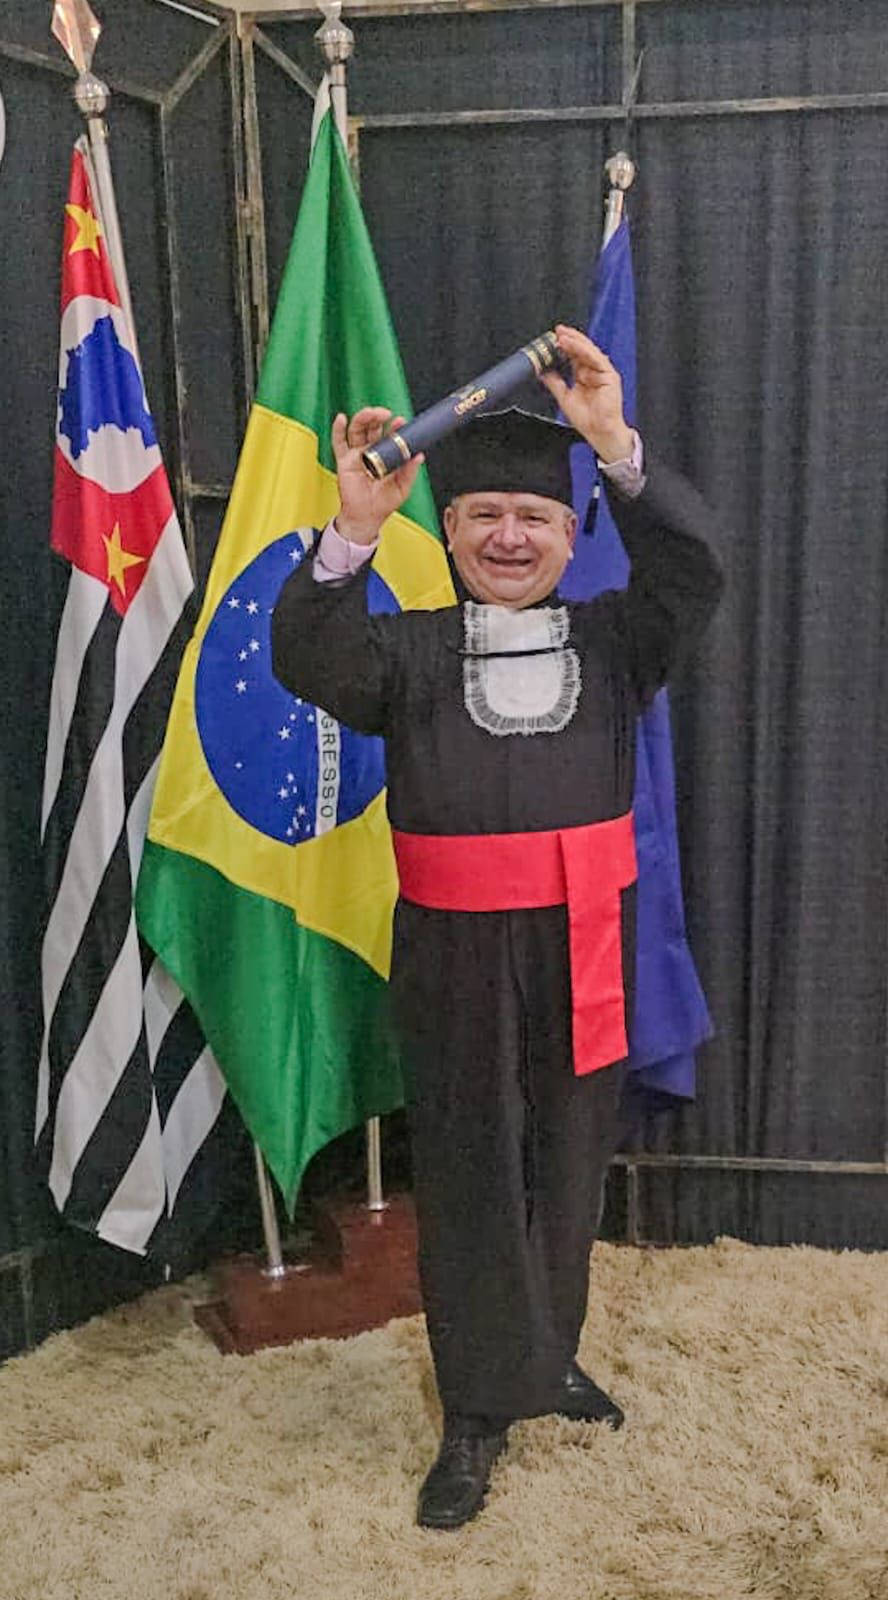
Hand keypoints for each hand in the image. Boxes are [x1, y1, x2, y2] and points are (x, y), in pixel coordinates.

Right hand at [332, 408, 423, 544]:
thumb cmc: (383, 503)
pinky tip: (341, 418)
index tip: (401, 421)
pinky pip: (338, 443)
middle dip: (377, 417)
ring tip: (370, 413)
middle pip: (372, 427)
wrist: (367, 518)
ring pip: (357, 429)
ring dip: (362, 418)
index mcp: (386, 455)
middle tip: (385, 414)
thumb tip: (419, 455)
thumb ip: (410, 471)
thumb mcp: (403, 487)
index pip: (390, 435)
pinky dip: (338, 429)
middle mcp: (370, 451)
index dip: (394, 427)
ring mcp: (356, 454)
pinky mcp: (344, 461)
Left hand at [540, 325, 634, 462]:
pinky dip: (585, 351)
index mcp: (584, 376)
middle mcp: (594, 372)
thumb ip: (555, 383)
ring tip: (562, 337)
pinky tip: (575, 346)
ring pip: (589, 352)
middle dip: (570, 340)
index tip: (552, 340)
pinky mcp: (610, 376)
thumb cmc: (588, 419)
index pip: (574, 356)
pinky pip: (597, 359)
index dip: (564, 347)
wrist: (599, 432)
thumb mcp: (564, 398)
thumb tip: (543, 372)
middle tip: (557, 332)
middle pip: (582, 351)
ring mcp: (603, 373)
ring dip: (575, 343)